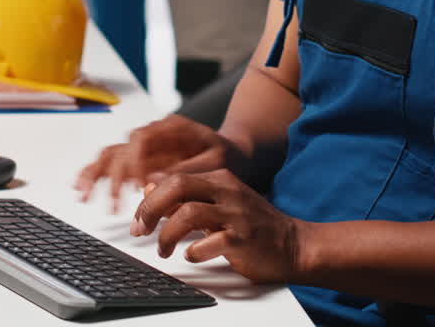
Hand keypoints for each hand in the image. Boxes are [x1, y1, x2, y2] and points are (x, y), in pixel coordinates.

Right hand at [74, 115, 237, 212]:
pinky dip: (97, 175)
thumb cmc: (226, 155)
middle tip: (113, 203)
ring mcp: (144, 146)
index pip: (143, 140)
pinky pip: (112, 163)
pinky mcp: (140, 159)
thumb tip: (157, 178)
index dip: (135, 163)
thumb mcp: (216, 162)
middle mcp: (153, 133)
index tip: (137, 187)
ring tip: (83, 193)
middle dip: (113, 177)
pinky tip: (83, 188)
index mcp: (171, 128)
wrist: (232, 152)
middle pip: (123, 148)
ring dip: (96, 174)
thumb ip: (189, 168)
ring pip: (111, 154)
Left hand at [131, 169, 301, 284]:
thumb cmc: (252, 225)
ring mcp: (236, 214)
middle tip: (140, 229)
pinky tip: (191, 256)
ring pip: (188, 213)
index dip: (149, 197)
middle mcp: (227, 191)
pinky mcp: (244, 239)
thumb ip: (189, 196)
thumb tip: (151, 191)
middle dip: (150, 209)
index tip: (139, 217)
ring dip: (167, 235)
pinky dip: (194, 251)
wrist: (295, 244)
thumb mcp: (219, 202)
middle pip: (177, 186)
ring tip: (163, 250)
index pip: (174, 177)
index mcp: (220, 178)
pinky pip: (211, 242)